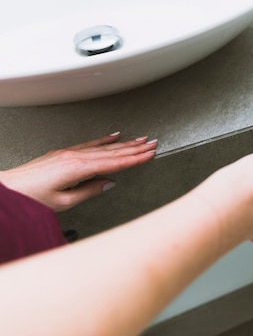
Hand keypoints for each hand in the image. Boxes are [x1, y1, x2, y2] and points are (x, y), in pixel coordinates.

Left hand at [0, 132, 156, 211]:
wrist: (8, 189)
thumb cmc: (31, 198)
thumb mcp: (64, 202)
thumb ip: (89, 191)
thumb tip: (107, 183)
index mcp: (78, 169)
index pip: (114, 163)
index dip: (134, 159)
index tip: (148, 155)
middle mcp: (75, 156)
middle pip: (112, 151)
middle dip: (135, 147)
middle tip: (151, 143)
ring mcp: (68, 152)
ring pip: (103, 146)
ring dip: (124, 143)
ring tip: (140, 139)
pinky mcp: (63, 153)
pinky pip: (90, 144)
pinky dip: (104, 139)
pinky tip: (113, 136)